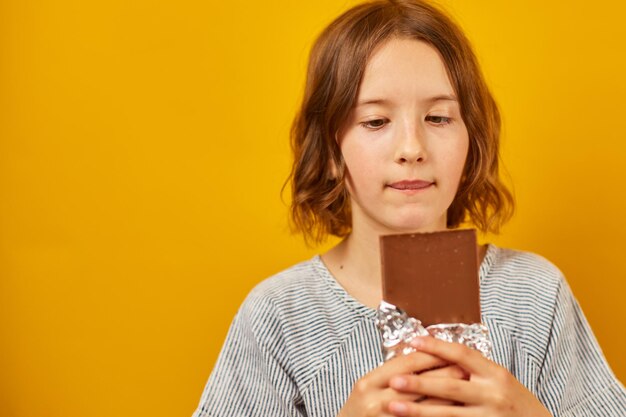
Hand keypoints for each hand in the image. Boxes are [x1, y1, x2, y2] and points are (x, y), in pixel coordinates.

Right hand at [338, 350, 465, 416]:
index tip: (450, 351)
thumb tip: (422, 359)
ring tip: (465, 390)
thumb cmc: (358, 412)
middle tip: (465, 369)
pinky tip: (452, 413)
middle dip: (443, 375)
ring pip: (422, 405)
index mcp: (368, 382)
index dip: (430, 355)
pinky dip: (436, 415)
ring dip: (446, 397)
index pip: (405, 363)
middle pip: (416, 382)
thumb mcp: (367, 389)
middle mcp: (374, 399)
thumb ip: (389, 375)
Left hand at [386, 336, 551, 416]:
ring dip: (417, 411)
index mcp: (496, 374)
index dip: (436, 347)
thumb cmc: (516, 402)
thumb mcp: (500, 379)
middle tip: (393, 380)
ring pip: (447, 414)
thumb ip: (474, 369)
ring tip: (392, 406)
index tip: (413, 341)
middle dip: (419, 384)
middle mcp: (493, 395)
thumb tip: (437, 353)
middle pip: (450, 387)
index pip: (462, 354)